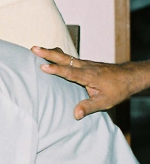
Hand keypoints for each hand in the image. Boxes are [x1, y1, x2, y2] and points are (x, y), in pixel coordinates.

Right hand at [32, 46, 149, 118]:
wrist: (130, 76)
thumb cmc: (118, 89)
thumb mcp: (105, 102)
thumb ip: (89, 107)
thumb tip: (75, 114)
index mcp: (88, 76)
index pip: (69, 72)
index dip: (56, 70)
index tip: (42, 66)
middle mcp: (84, 67)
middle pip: (64, 58)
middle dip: (48, 53)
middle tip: (34, 48)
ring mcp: (84, 63)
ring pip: (65, 56)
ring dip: (50, 52)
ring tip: (36, 48)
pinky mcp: (84, 63)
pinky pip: (68, 57)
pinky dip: (57, 54)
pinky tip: (51, 53)